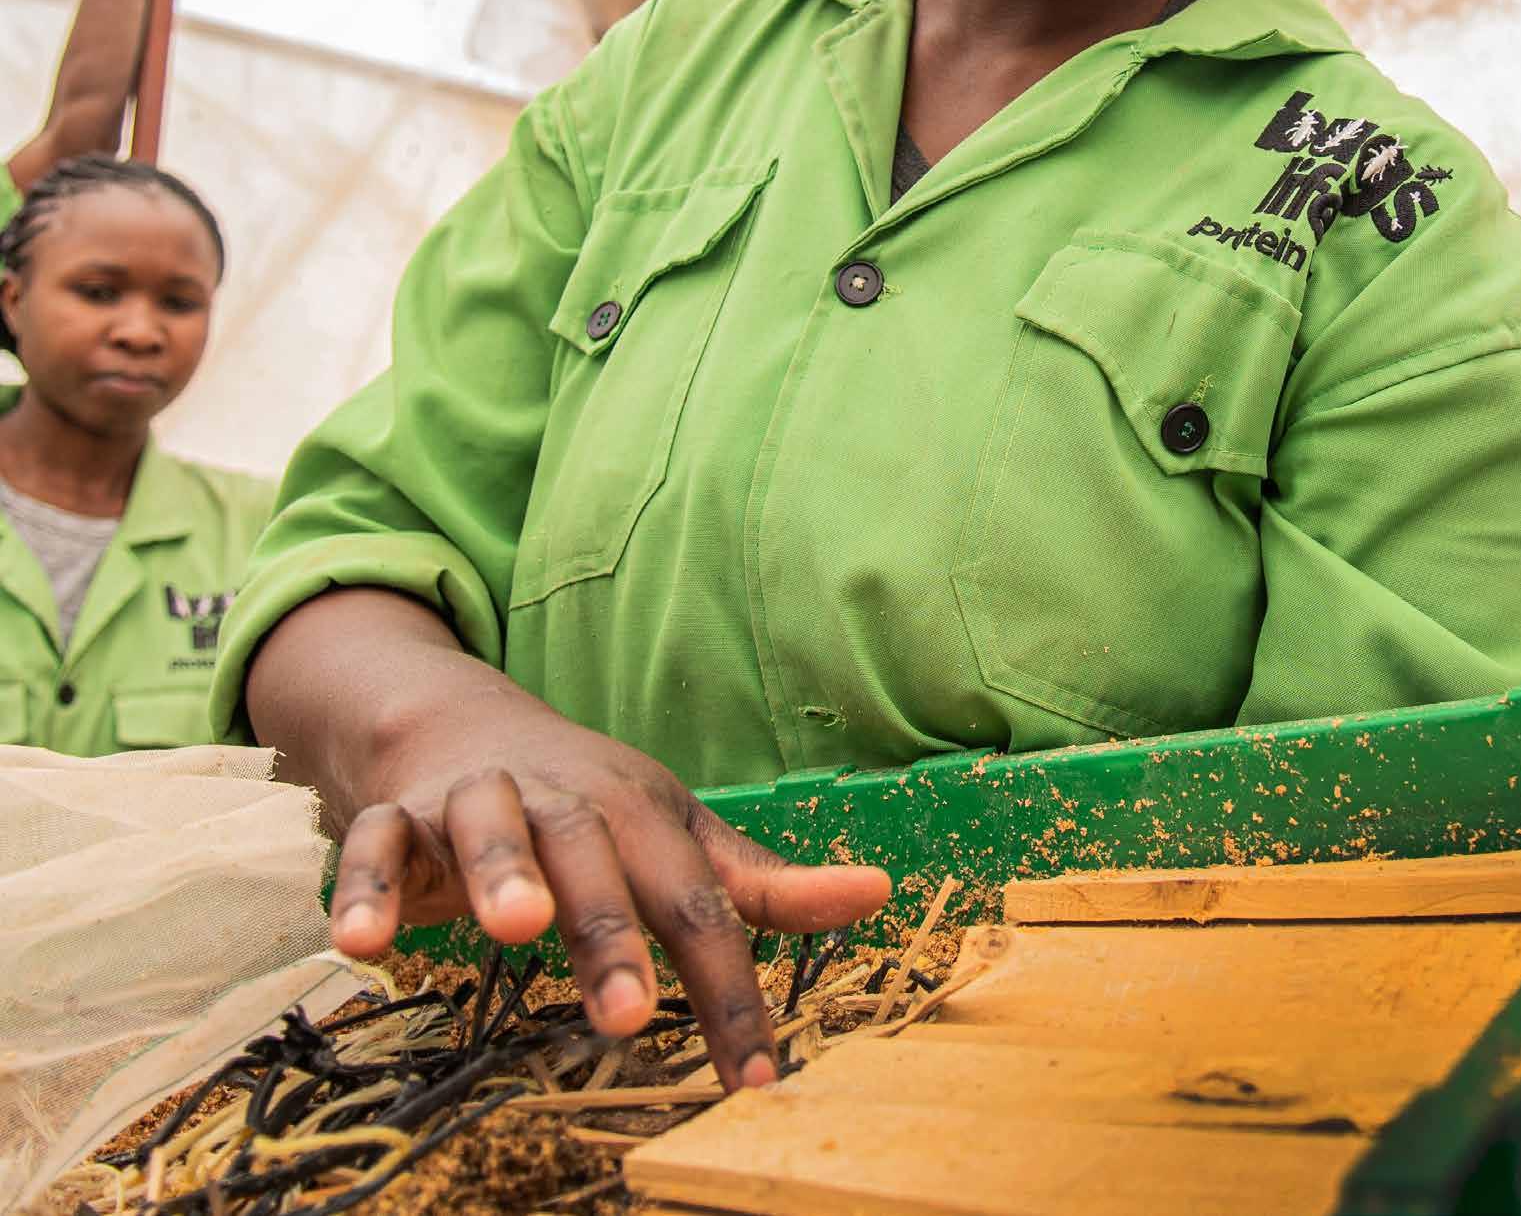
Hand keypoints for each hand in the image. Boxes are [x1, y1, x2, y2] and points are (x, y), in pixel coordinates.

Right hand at [327, 667, 890, 1091]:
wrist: (466, 724)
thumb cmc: (592, 806)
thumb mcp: (677, 837)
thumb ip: (761, 884)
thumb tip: (878, 894)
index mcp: (640, 817)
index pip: (696, 905)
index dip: (729, 990)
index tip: (757, 1078)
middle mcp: (563, 803)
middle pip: (594, 864)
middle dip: (610, 935)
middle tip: (625, 1014)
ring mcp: (478, 802)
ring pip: (491, 828)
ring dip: (503, 873)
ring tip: (514, 930)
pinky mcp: (400, 817)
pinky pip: (375, 844)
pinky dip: (366, 886)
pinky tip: (362, 943)